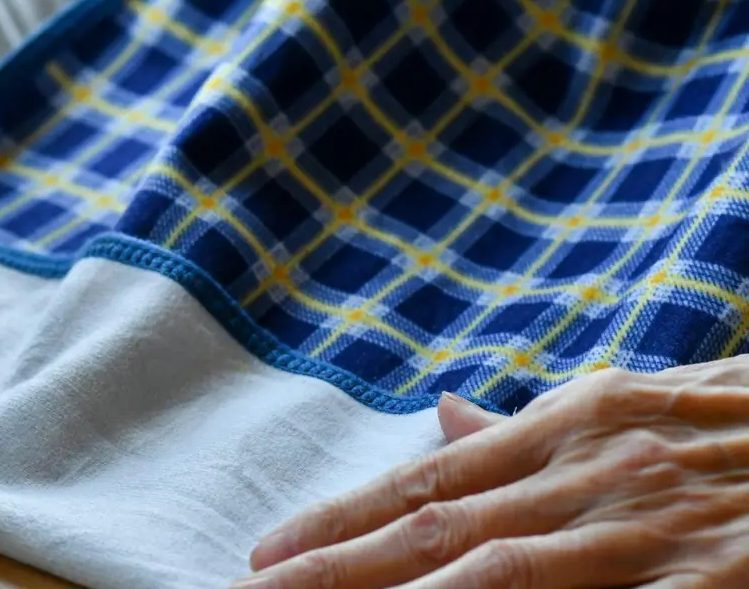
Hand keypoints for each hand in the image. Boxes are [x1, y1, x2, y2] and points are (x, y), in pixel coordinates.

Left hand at [239, 361, 748, 587]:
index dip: (343, 519)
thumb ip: (537, 426)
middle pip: (442, 532)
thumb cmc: (744, 424)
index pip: (431, 482)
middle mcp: (597, 471)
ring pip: (505, 578)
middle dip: (341, 567)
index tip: (270, 552)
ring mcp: (656, 533)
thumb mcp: (638, 402)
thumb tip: (447, 419)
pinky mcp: (715, 584)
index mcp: (574, 424)